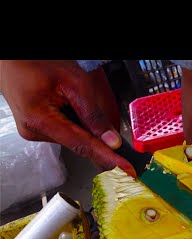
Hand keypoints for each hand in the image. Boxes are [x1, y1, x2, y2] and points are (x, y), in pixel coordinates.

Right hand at [0, 60, 134, 175]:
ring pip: (73, 137)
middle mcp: (34, 131)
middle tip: (111, 133)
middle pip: (78, 143)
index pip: (81, 146)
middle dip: (98, 138)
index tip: (125, 171)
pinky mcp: (37, 129)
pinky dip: (74, 123)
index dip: (107, 159)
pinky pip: (65, 131)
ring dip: (84, 126)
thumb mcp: (74, 82)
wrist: (10, 59)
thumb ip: (93, 113)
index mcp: (39, 120)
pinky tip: (67, 105)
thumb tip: (111, 141)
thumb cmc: (36, 62)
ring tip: (71, 101)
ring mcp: (33, 132)